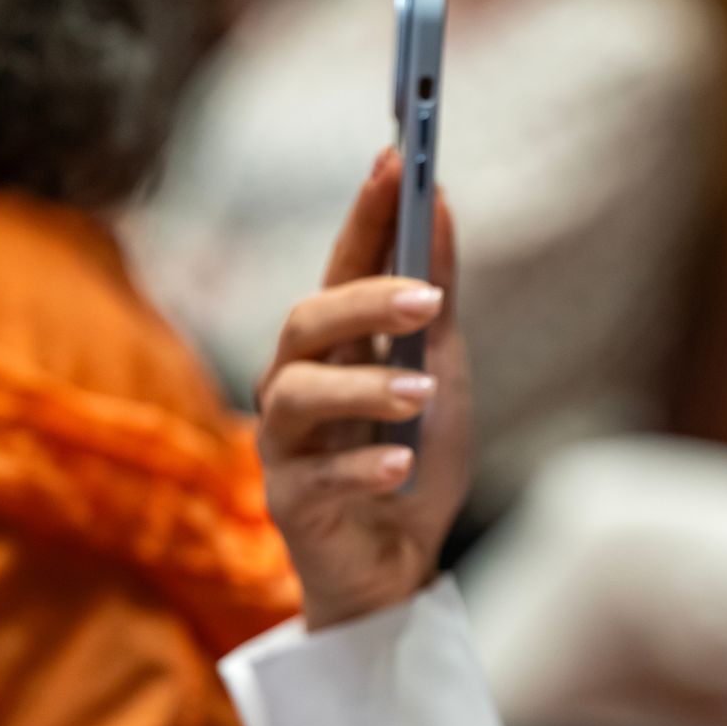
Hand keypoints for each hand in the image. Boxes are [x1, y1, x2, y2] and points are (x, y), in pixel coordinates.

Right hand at [256, 149, 470, 629]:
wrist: (399, 568)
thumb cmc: (413, 457)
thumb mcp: (441, 366)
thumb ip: (437, 294)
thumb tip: (441, 200)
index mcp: (335, 344)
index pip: (343, 262)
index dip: (364, 212)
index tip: (395, 157)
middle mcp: (295, 383)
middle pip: (307, 320)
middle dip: (364, 300)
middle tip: (427, 297)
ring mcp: (286, 445)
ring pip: (299, 396)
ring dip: (366, 388)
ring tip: (423, 392)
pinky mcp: (290, 506)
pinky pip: (317, 480)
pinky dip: (363, 468)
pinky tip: (402, 464)